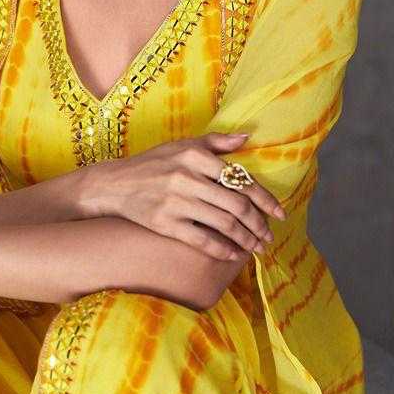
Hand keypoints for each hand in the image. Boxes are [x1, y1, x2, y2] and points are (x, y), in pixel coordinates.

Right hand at [80, 133, 285, 261]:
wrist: (114, 184)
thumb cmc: (153, 163)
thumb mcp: (183, 145)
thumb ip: (217, 142)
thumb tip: (247, 138)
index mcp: (195, 156)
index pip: (240, 179)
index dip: (265, 199)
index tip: (279, 214)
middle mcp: (187, 178)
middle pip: (236, 205)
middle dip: (259, 224)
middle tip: (269, 236)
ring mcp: (175, 202)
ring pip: (223, 224)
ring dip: (245, 239)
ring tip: (256, 248)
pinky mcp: (164, 223)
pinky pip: (200, 240)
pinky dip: (221, 249)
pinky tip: (233, 255)